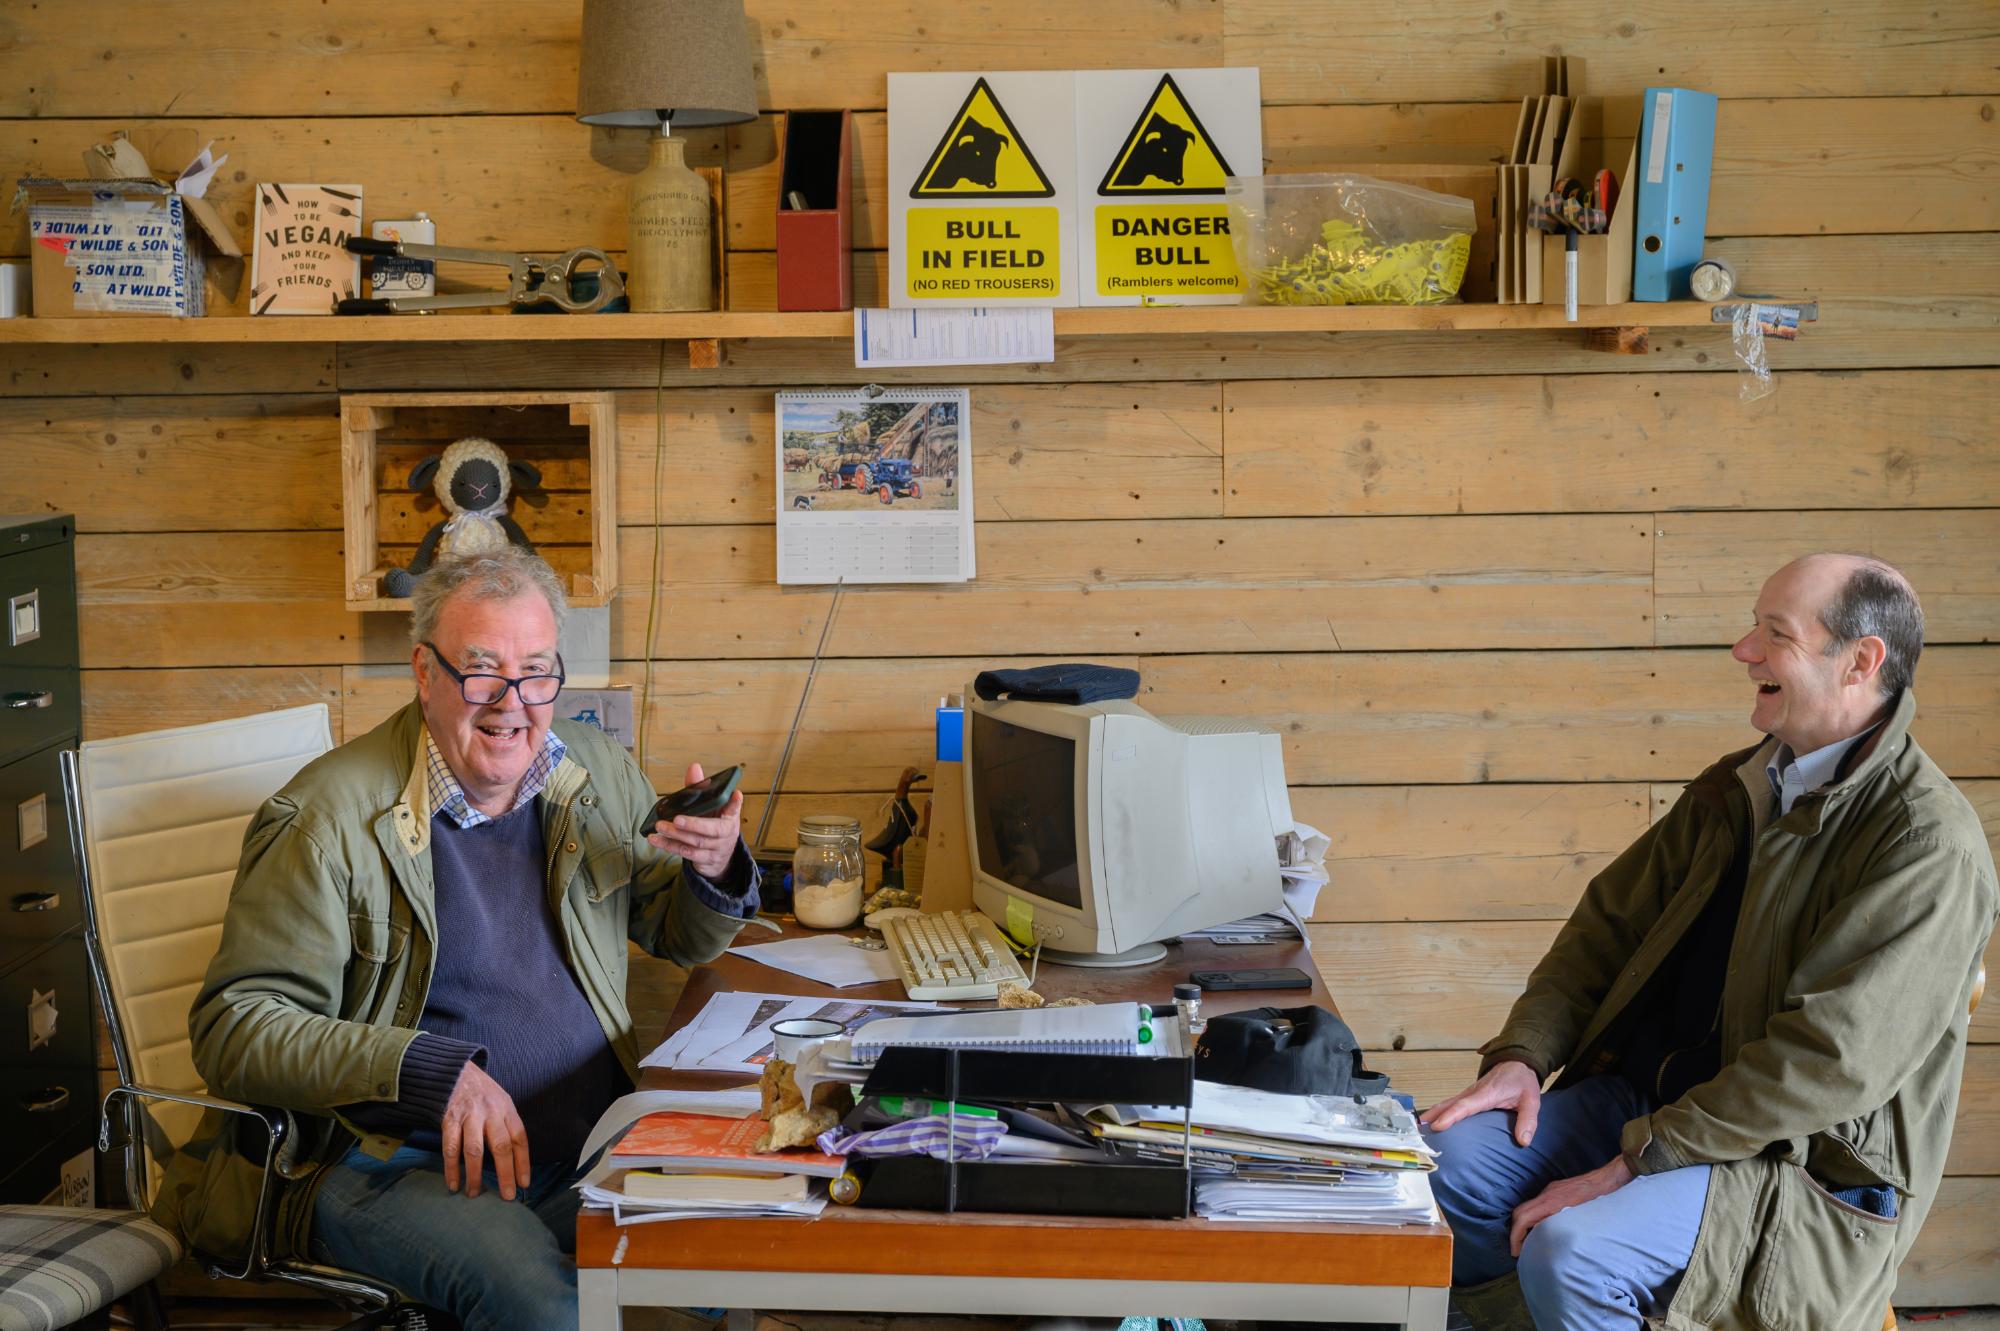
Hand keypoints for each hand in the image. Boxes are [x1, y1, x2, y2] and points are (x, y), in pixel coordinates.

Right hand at [440, 1059, 529, 1200]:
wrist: (456, 1073)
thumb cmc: (483, 1095)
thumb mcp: (502, 1103)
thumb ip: (507, 1127)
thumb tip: (515, 1162)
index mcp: (507, 1109)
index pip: (519, 1139)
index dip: (523, 1163)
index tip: (524, 1184)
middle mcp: (491, 1112)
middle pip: (501, 1146)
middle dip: (505, 1174)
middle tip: (506, 1196)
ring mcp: (469, 1116)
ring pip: (474, 1150)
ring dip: (475, 1175)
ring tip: (474, 1194)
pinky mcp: (449, 1120)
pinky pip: (450, 1148)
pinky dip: (451, 1168)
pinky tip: (454, 1184)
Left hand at [648, 762, 744, 880]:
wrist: (720, 857)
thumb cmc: (714, 826)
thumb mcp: (712, 808)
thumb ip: (701, 789)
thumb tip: (694, 767)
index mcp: (729, 818)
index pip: (734, 809)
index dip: (735, 803)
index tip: (735, 794)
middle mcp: (726, 834)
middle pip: (711, 830)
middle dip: (694, 824)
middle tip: (677, 819)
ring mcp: (715, 849)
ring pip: (695, 843)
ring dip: (676, 835)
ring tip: (660, 826)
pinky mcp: (703, 860)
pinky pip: (685, 853)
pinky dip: (669, 846)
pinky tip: (656, 839)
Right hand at [1419, 1058, 1543, 1143]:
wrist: (1517, 1062)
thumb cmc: (1521, 1081)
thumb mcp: (1532, 1100)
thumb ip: (1528, 1121)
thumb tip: (1523, 1142)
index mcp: (1486, 1094)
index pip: (1465, 1106)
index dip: (1450, 1116)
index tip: (1437, 1126)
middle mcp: (1473, 1093)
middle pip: (1448, 1104)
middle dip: (1432, 1117)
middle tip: (1417, 1131)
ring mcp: (1469, 1094)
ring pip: (1446, 1103)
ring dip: (1432, 1114)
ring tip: (1418, 1129)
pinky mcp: (1468, 1096)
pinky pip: (1451, 1104)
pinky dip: (1439, 1112)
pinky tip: (1432, 1121)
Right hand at [1509, 1154, 1633, 1255]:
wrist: (1613, 1177)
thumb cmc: (1602, 1199)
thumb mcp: (1583, 1218)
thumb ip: (1561, 1226)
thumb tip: (1545, 1238)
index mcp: (1552, 1201)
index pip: (1522, 1217)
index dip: (1515, 1236)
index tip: (1516, 1252)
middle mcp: (1548, 1194)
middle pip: (1520, 1212)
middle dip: (1516, 1232)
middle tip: (1520, 1251)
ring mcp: (1552, 1190)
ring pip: (1528, 1208)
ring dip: (1524, 1225)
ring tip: (1531, 1243)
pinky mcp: (1557, 1190)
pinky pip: (1538, 1205)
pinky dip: (1534, 1218)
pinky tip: (1545, 1229)